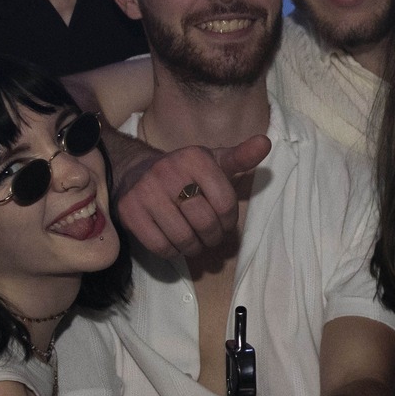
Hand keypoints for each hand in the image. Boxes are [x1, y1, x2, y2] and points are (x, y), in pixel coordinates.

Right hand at [112, 134, 269, 259]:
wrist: (135, 172)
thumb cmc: (184, 172)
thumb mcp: (213, 161)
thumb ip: (241, 157)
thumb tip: (265, 143)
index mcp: (194, 158)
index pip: (226, 203)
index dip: (229, 221)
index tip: (224, 222)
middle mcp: (168, 171)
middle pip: (205, 223)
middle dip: (212, 237)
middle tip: (211, 237)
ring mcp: (145, 192)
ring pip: (183, 238)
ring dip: (194, 247)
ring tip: (195, 242)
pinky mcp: (129, 212)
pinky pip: (160, 246)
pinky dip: (172, 252)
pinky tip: (175, 243)